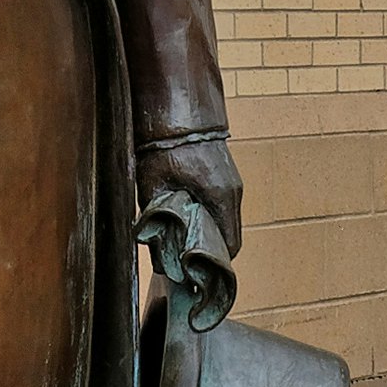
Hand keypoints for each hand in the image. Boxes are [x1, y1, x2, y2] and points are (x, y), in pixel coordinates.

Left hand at [133, 134, 243, 331]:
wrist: (177, 110)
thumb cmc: (163, 147)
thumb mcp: (153, 188)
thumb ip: (159, 223)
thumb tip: (161, 257)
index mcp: (220, 198)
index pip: (230, 247)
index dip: (214, 266)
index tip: (197, 276)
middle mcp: (232, 193)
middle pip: (230, 237)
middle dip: (211, 253)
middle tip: (188, 263)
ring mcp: (232, 183)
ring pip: (226, 222)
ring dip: (210, 234)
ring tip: (185, 243)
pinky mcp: (225, 175)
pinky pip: (222, 207)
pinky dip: (210, 218)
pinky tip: (190, 220)